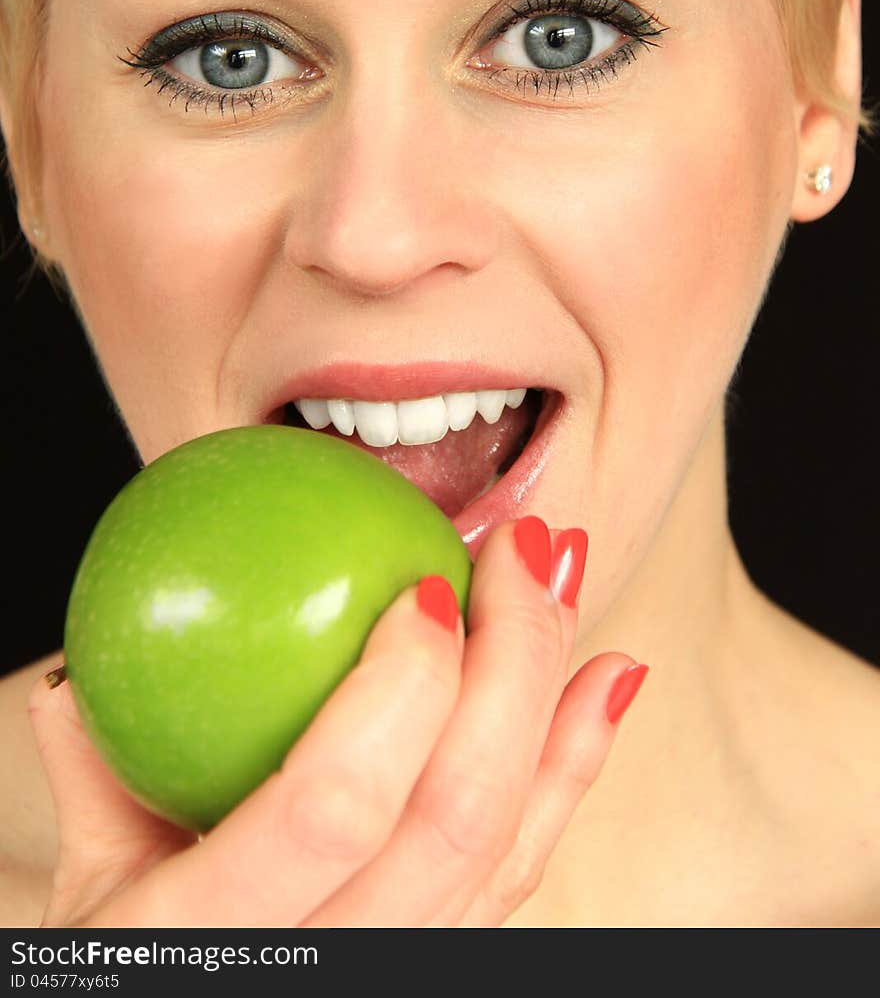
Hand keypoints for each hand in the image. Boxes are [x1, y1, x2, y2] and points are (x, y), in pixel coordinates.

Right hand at [29, 516, 645, 926]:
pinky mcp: (454, 953)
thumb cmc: (133, 963)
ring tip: (575, 579)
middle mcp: (340, 967)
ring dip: (563, 702)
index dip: (400, 696)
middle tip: (527, 546)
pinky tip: (605, 683)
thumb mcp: (85, 893)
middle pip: (460, 820)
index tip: (427, 589)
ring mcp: (411, 970)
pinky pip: (526, 865)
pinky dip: (574, 763)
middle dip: (516, 666)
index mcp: (223, 940)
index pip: (336, 811)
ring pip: (513, 846)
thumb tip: (94, 670)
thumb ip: (95, 774)